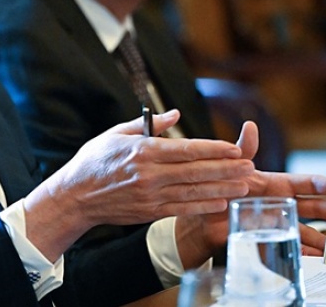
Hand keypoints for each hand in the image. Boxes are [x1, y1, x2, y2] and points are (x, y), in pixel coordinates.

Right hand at [24, 110, 253, 260]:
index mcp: (142, 151)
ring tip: (245, 184)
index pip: (186, 149)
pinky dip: (204, 206)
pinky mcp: (150, 212)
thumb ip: (148, 124)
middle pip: (196, 171)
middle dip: (226, 169)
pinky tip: (222, 202)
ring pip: (194, 191)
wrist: (75, 196)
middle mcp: (149, 174)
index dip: (213, 149)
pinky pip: (182, 208)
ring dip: (222, 188)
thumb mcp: (116, 134)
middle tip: (250, 166)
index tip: (234, 148)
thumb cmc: (94, 161)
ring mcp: (150, 195)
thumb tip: (175, 114)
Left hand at [176, 121, 325, 267]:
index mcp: (276, 184)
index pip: (307, 183)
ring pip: (305, 229)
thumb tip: (251, 125)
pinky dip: (303, 252)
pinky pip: (288, 246)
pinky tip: (316, 257)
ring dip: (323, 238)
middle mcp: (281, 203)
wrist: (200, 214)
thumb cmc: (217, 186)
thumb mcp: (231, 166)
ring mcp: (276, 222)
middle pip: (313, 207)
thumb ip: (244, 149)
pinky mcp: (267, 239)